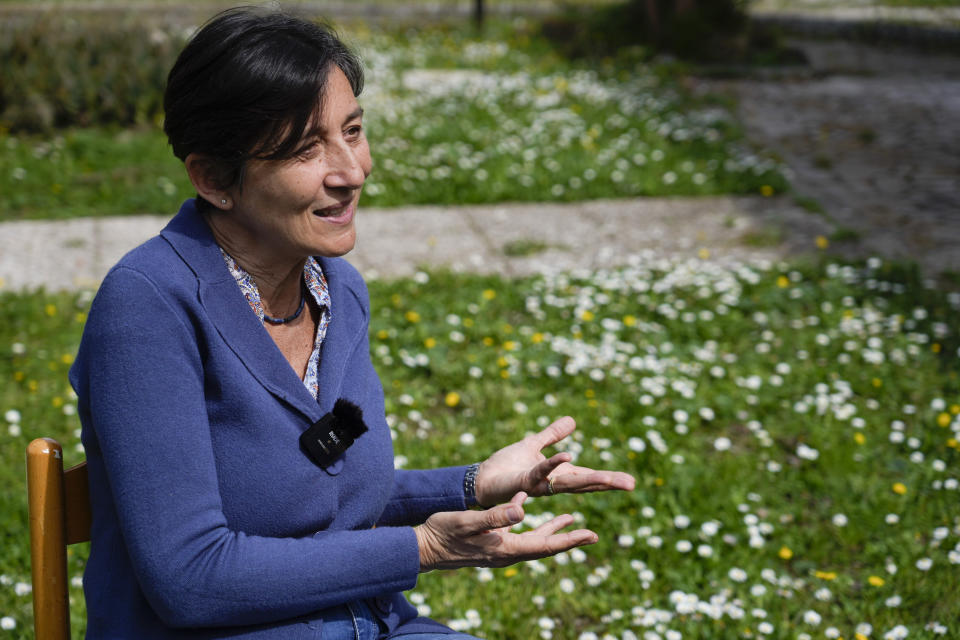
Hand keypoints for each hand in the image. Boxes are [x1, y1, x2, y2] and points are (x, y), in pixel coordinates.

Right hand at [414, 492, 597, 571]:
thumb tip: (523, 510)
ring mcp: (499, 548)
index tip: (591, 535)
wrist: (423, 547)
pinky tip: (528, 508)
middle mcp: (506, 552)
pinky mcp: (491, 542)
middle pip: (545, 546)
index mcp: (505, 549)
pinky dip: (529, 522)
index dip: (569, 540)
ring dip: (553, 530)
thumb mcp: (469, 521)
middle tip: (591, 534)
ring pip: (533, 540)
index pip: (545, 545)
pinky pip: (518, 533)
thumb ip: (495, 516)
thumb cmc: (443, 533)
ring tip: (572, 522)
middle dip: (568, 539)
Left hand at [474, 416, 634, 506]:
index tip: (631, 481)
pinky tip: (568, 456)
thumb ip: (552, 434)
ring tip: (608, 478)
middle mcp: (551, 482)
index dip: (608, 479)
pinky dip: (553, 464)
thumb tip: (572, 421)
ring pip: (567, 482)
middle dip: (607, 483)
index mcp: (557, 474)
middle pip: (584, 483)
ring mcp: (538, 484)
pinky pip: (540, 472)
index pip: (587, 476)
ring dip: (588, 480)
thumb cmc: (505, 466)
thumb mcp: (533, 444)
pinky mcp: (522, 482)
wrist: (481, 479)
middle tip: (631, 484)